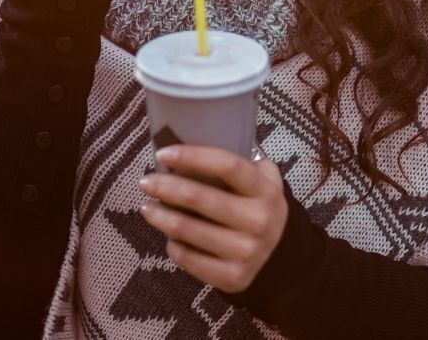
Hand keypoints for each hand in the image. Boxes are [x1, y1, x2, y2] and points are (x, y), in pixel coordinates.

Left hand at [138, 145, 287, 292]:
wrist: (281, 256)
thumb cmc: (258, 207)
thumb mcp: (261, 181)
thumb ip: (237, 163)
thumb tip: (187, 149)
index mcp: (265, 191)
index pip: (227, 165)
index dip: (192, 156)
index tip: (163, 153)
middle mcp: (258, 221)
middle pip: (198, 197)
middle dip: (165, 186)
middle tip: (145, 181)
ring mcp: (246, 252)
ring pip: (187, 230)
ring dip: (159, 215)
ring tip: (146, 206)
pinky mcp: (233, 277)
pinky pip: (188, 259)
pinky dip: (172, 245)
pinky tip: (167, 235)